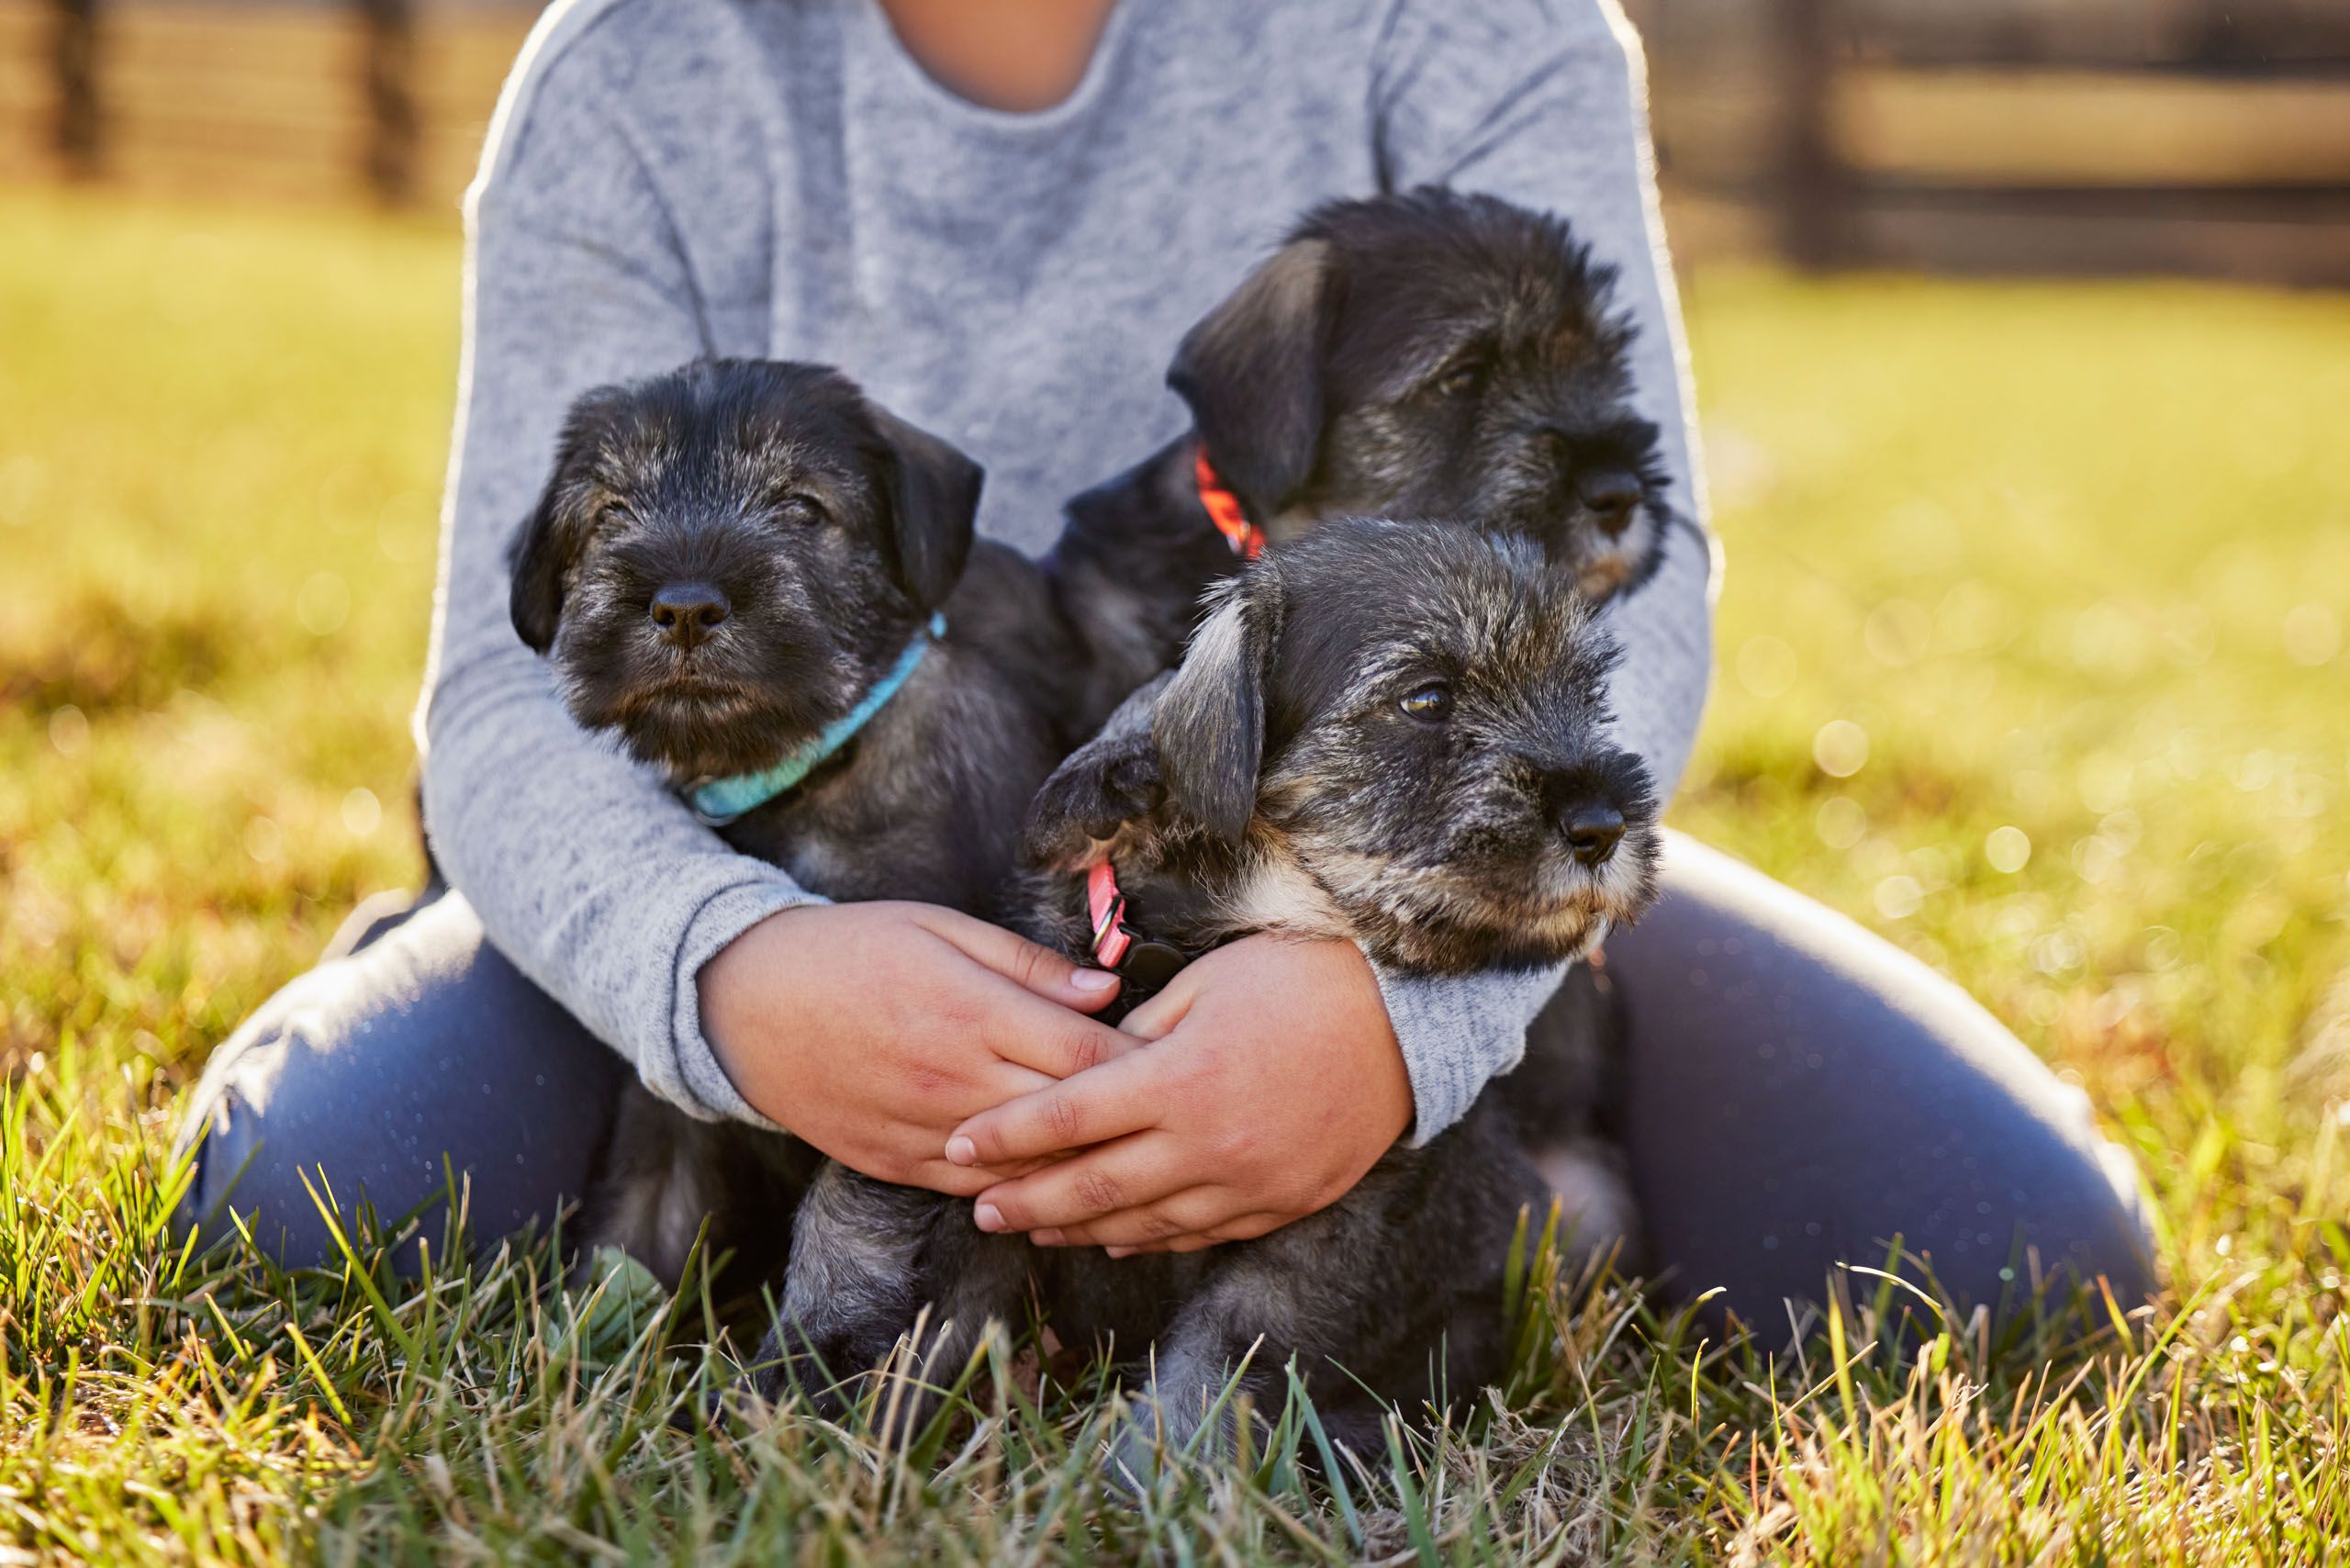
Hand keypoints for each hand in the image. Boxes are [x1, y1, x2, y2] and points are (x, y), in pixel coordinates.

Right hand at [699, 902, 1131, 1196]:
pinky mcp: (896, 1163)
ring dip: (1081, 1171)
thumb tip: (1106, 991)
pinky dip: (1023, 1192)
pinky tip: (1059, 1190)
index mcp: (973, 1012)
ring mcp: (924, 1130)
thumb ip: (1029, 965)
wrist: (746, 1003)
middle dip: (1127, 1124)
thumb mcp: (942, 927)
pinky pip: (977, 1191)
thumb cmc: (853, 949)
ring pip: (1030, 1171)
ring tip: (1133, 1165)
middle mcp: (954, 1079)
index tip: (1179, 1061)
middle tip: (1174, 1120)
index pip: (1087, 1055)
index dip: (1143, 1064)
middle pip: (1069, 1122)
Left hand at [942, 935, 1411, 1252]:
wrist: (1405, 1020)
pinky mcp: (1281, 1201)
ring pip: (1142, 1221)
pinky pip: (1199, 1233)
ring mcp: (1246, 1181)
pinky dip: (1149, 1237)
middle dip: (1026, 1200)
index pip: (1067, 1117)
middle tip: (980, 1210)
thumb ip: (1141, 1030)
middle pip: (1092, 1185)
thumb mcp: (1208, 982)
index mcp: (1177, 1078)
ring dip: (1079, 1227)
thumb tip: (1092, 1060)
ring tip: (1033, 1227)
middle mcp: (1205, 1141)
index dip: (1006, 1137)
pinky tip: (1115, 1236)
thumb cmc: (1299, 979)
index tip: (958, 1147)